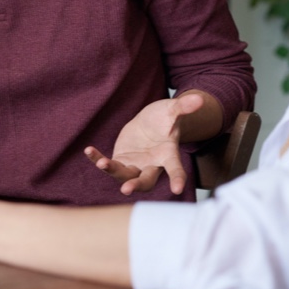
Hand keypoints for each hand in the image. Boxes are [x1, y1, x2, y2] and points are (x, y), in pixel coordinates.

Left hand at [84, 92, 205, 195]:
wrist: (151, 123)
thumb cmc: (164, 118)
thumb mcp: (172, 110)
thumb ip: (183, 107)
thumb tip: (199, 99)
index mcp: (168, 155)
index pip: (175, 168)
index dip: (177, 179)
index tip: (177, 189)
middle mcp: (152, 165)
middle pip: (145, 180)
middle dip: (136, 184)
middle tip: (126, 189)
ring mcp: (135, 165)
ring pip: (124, 175)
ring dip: (113, 171)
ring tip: (102, 163)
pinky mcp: (121, 161)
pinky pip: (109, 164)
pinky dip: (98, 159)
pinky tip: (89, 151)